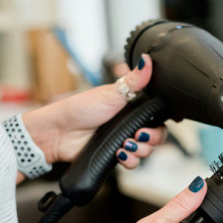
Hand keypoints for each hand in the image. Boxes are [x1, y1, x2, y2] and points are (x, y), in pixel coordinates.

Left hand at [21, 54, 166, 166]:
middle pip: (157, 135)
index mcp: (132, 107)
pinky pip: (133, 163)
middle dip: (152, 138)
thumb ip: (134, 80)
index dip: (162, 122)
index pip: (158, 116)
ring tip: (125, 145)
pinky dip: (130, 161)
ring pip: (147, 151)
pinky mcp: (116, 155)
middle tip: (138, 135)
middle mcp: (130, 124)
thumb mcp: (111, 93)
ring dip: (140, 150)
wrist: (59, 133)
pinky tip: (119, 154)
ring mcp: (124, 140)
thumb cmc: (80, 108)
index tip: (163, 123)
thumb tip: (147, 60)